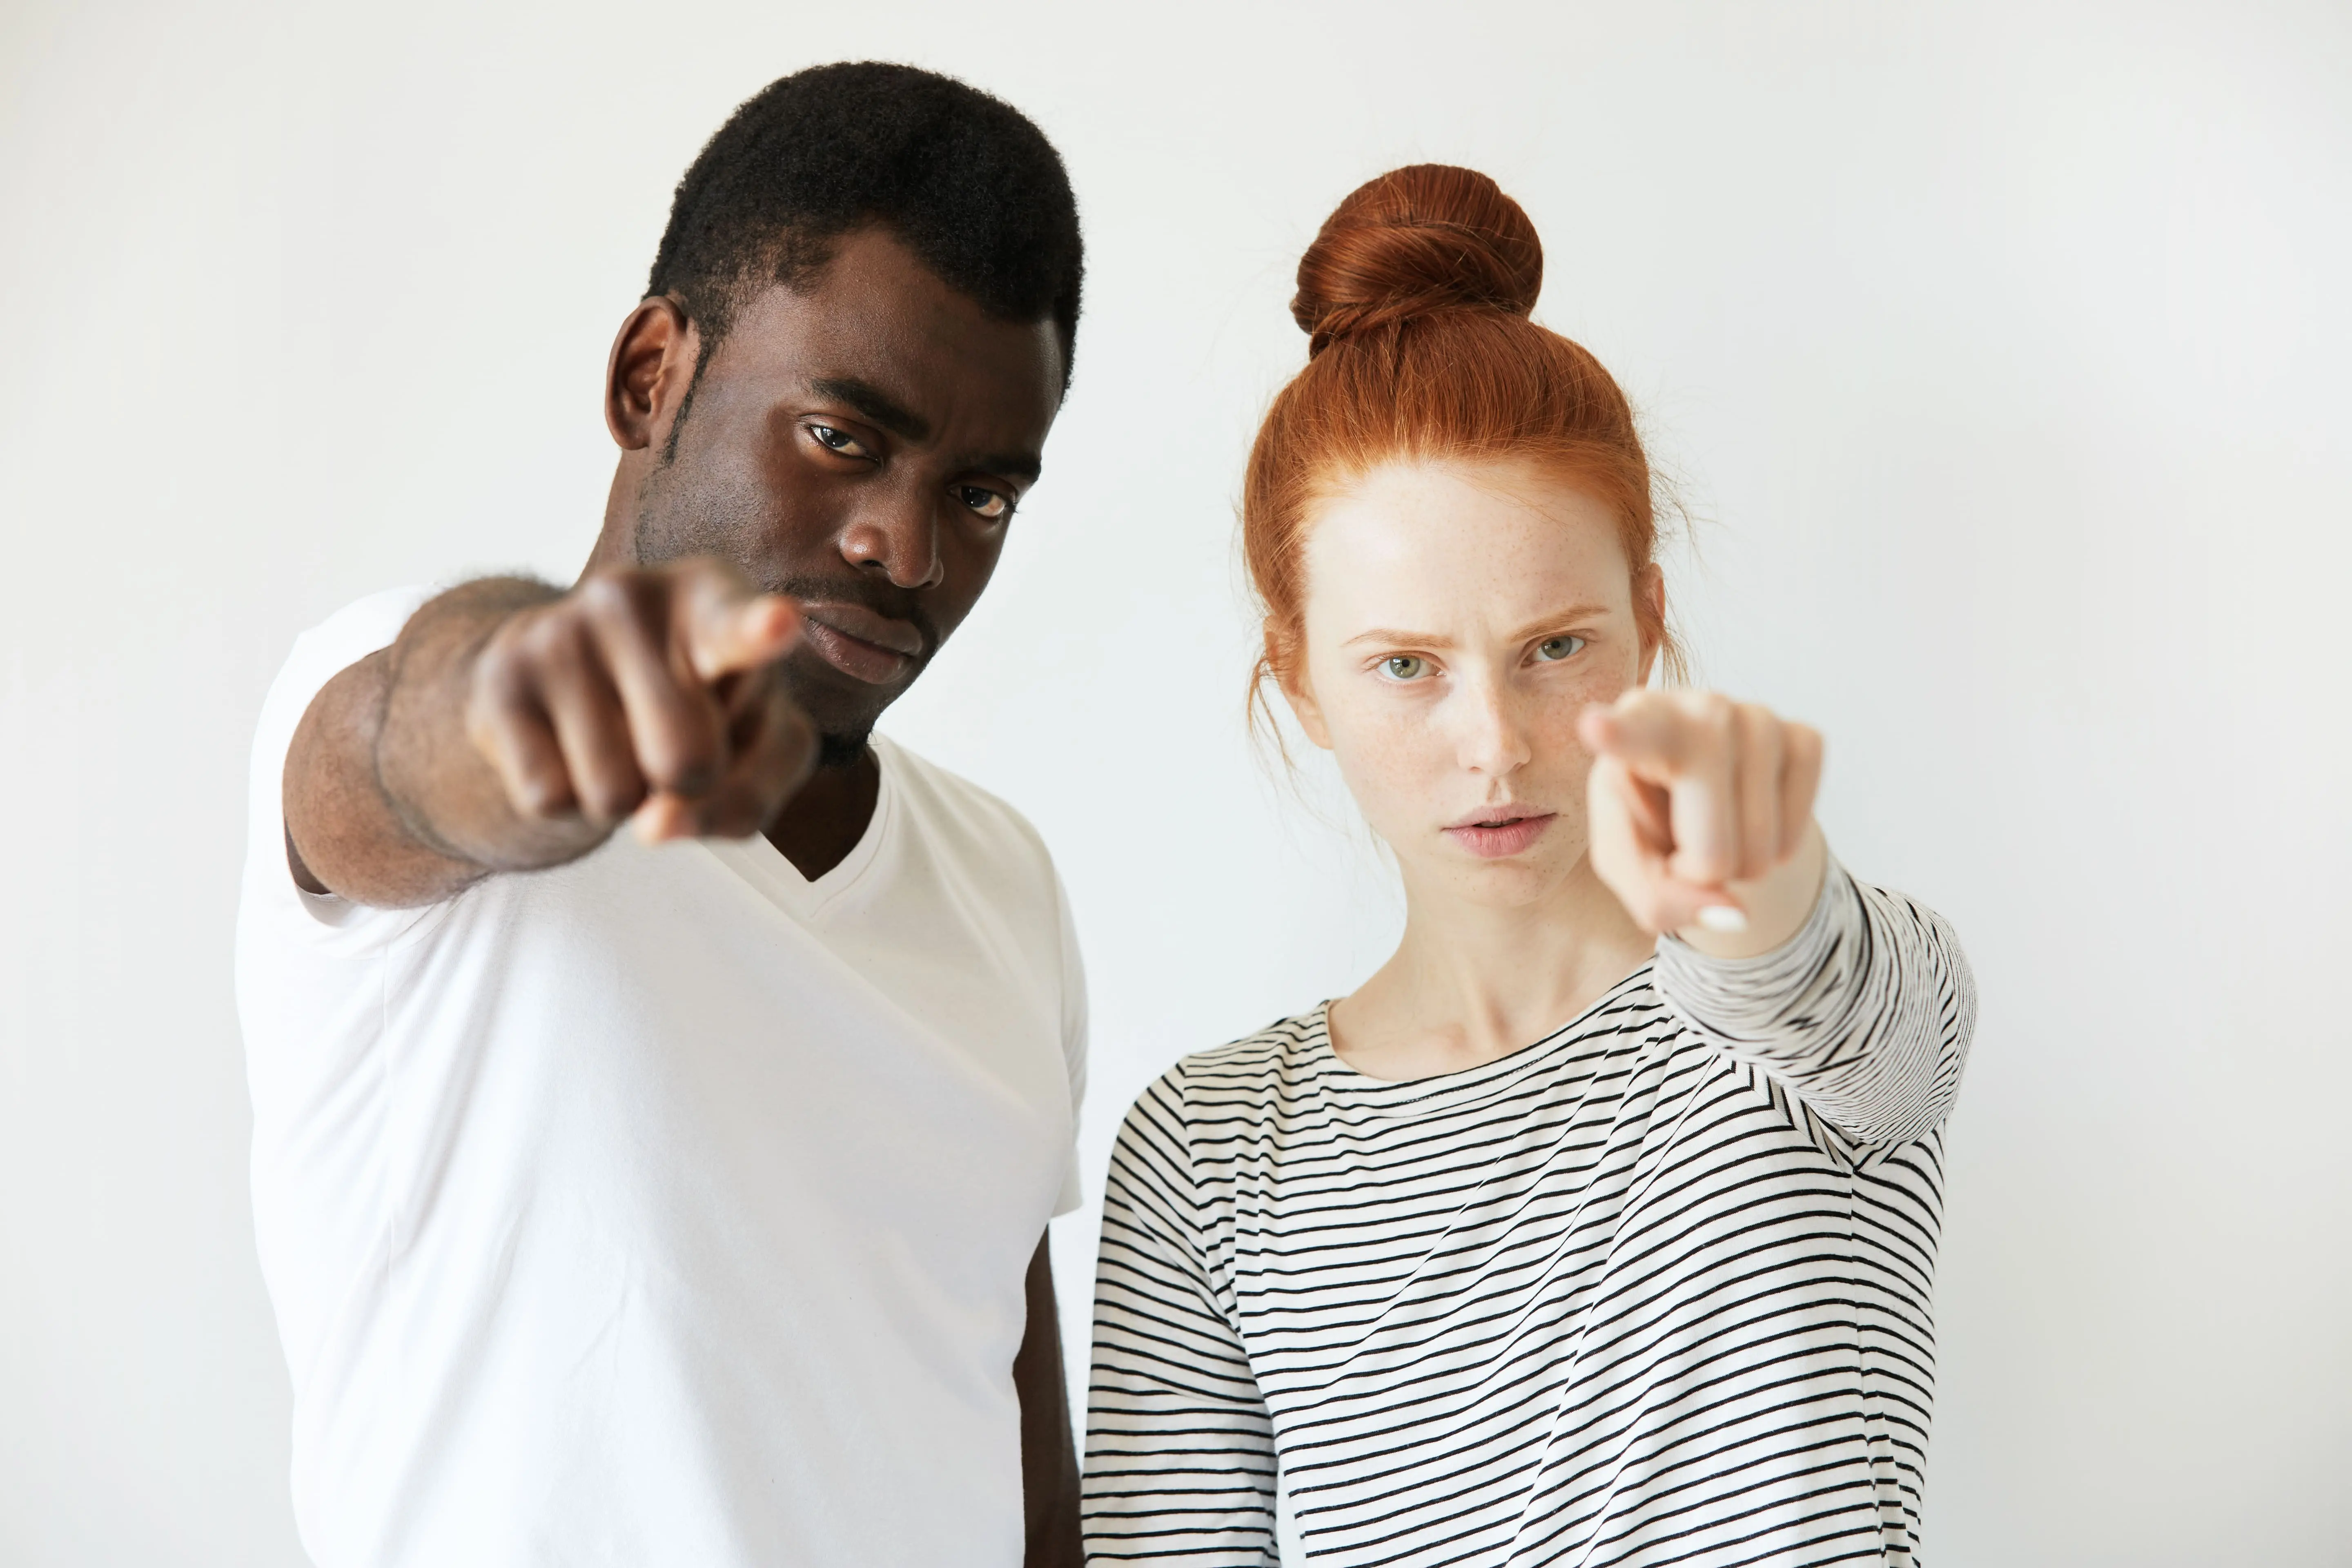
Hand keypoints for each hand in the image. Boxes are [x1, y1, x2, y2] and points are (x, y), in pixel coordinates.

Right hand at [460, 558, 817, 850]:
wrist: (565, 677)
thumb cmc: (699, 713)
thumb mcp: (754, 750)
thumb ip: (745, 798)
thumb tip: (654, 827)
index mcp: (714, 600)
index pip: (738, 624)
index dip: (759, 631)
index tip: (779, 624)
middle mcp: (632, 598)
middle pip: (687, 763)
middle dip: (689, 783)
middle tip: (672, 739)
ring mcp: (559, 633)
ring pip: (616, 794)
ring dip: (627, 798)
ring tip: (620, 739)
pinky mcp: (500, 681)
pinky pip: (551, 799)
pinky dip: (570, 802)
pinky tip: (570, 747)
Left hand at [1579, 690, 1824, 944]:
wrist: (1710, 803)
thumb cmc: (1651, 828)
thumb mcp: (1630, 868)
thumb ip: (1659, 899)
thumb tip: (1736, 913)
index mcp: (1635, 727)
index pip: (1631, 733)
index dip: (1616, 735)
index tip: (1594, 727)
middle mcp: (1698, 710)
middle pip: (1712, 845)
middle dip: (1704, 873)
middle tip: (1686, 845)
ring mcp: (1758, 718)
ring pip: (1760, 846)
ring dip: (1743, 864)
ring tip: (1719, 827)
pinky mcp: (1804, 736)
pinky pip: (1798, 829)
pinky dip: (1779, 847)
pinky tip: (1756, 817)